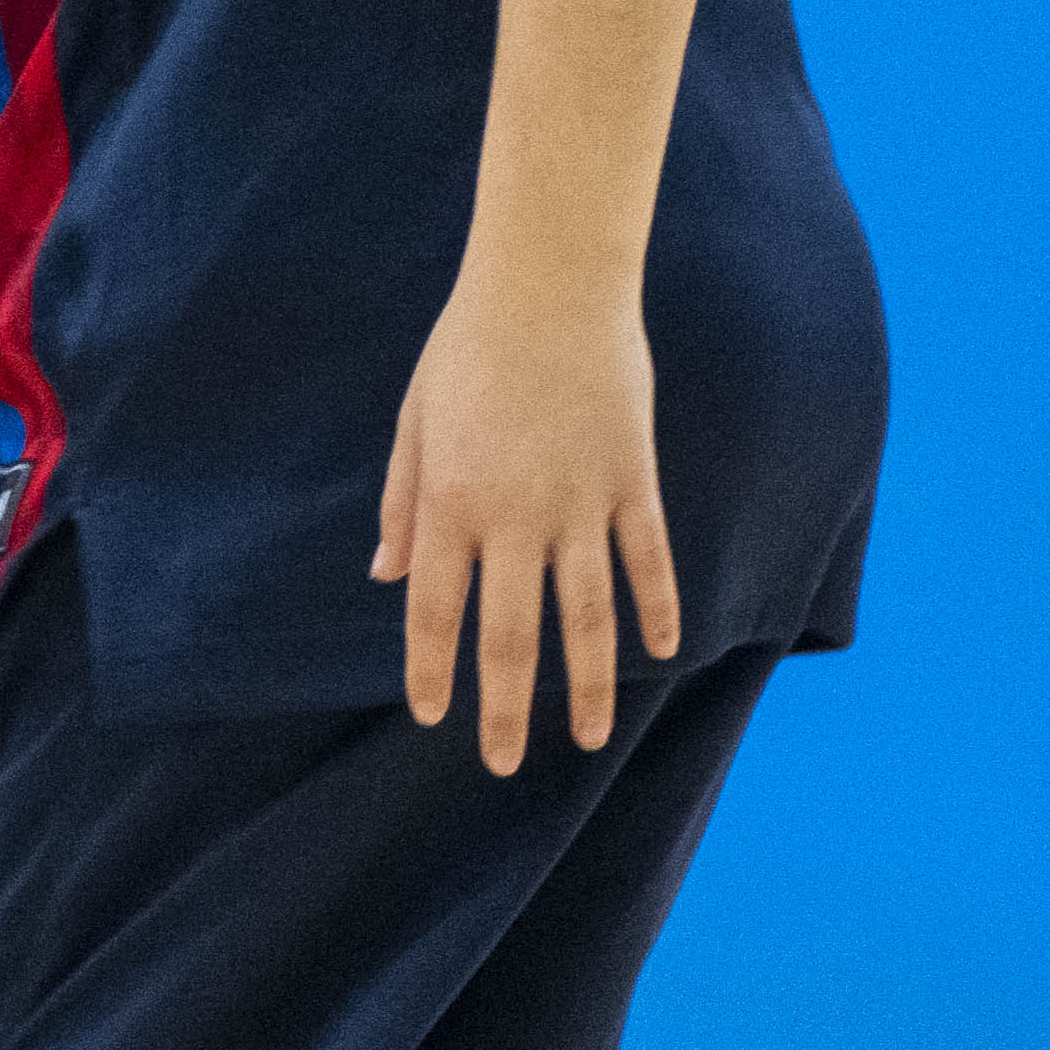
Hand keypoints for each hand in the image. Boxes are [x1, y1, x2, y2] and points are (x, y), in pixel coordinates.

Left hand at [378, 254, 679, 772]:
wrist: (549, 285)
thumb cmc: (468, 348)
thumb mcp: (414, 421)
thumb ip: (403, 503)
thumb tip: (386, 575)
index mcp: (451, 504)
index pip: (436, 612)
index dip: (434, 670)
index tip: (435, 717)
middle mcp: (514, 517)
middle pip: (510, 635)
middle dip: (504, 707)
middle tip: (502, 764)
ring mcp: (580, 503)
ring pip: (587, 616)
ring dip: (589, 684)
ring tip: (588, 740)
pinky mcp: (632, 480)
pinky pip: (648, 560)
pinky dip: (658, 607)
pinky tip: (663, 651)